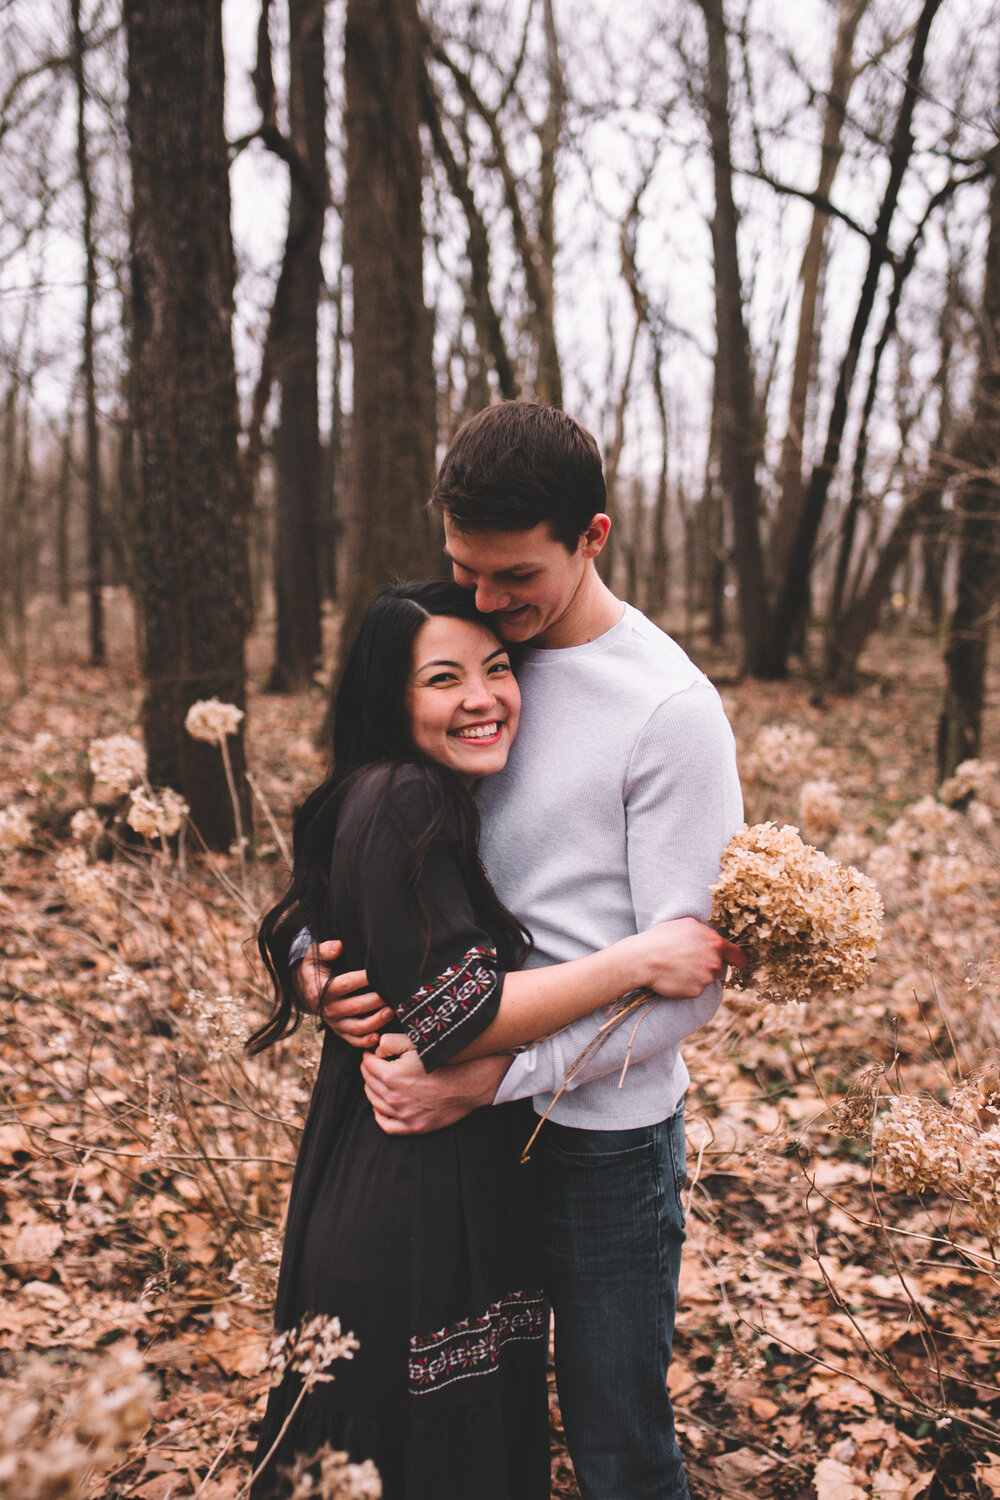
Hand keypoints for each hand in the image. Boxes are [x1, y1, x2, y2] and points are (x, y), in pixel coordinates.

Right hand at [295, 939, 392, 1046]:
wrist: (306, 990)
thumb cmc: (315, 969)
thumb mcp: (314, 956)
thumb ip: (325, 949)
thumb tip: (338, 946)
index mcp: (323, 990)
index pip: (346, 984)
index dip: (363, 979)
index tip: (378, 973)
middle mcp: (329, 1009)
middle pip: (356, 1007)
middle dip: (376, 1001)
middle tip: (393, 993)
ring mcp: (334, 1023)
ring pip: (357, 1027)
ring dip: (376, 1022)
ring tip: (392, 1012)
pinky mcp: (340, 1032)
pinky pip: (353, 1040)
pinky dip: (366, 1041)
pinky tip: (379, 1037)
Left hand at [360, 1045, 510, 1134]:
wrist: (471, 1082)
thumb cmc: (445, 1060)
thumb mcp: (417, 1043)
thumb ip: (390, 1042)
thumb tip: (375, 1050)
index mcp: (392, 1075)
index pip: (367, 1064)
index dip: (369, 1055)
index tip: (373, 1052)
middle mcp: (394, 1098)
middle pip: (368, 1082)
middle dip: (369, 1070)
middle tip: (375, 1063)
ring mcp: (404, 1114)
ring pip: (374, 1102)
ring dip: (372, 1088)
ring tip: (378, 1080)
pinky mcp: (414, 1126)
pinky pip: (386, 1125)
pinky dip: (379, 1114)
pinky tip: (382, 1104)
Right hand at [633, 917, 744, 998]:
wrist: (644, 958)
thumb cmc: (662, 938)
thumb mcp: (687, 924)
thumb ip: (707, 932)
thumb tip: (715, 937)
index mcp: (716, 943)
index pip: (738, 955)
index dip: (739, 959)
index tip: (740, 962)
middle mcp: (715, 962)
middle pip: (719, 967)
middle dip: (708, 965)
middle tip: (688, 959)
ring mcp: (706, 978)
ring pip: (707, 979)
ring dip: (697, 975)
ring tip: (678, 966)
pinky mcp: (695, 992)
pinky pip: (695, 989)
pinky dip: (687, 985)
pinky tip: (675, 976)